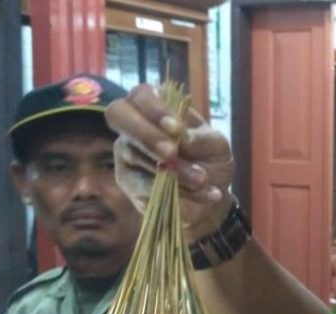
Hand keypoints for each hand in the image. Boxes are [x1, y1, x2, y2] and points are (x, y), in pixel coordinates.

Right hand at [106, 84, 235, 239]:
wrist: (210, 196)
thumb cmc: (210, 160)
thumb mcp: (217, 147)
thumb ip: (202, 139)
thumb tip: (182, 138)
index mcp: (157, 108)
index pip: (142, 94)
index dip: (154, 109)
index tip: (176, 129)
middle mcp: (134, 125)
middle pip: (118, 114)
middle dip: (145, 134)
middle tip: (171, 154)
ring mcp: (126, 153)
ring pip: (133, 154)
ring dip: (170, 170)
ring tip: (200, 180)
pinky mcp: (127, 181)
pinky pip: (139, 186)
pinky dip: (169, 192)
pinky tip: (194, 196)